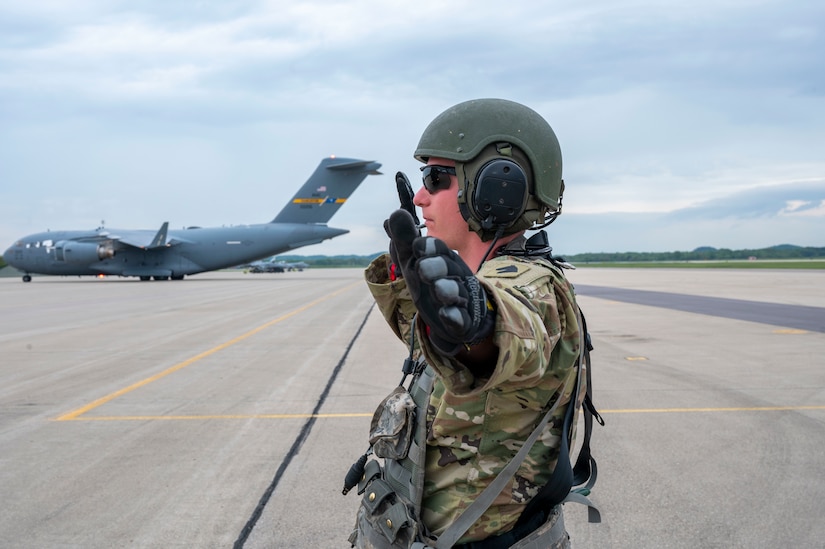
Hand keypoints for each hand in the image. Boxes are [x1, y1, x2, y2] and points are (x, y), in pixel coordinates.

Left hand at [386, 209, 493, 354]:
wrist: (455, 313)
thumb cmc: (433, 281)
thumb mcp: (414, 262)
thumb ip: (404, 241)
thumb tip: (393, 216)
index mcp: (442, 259)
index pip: (439, 249)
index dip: (430, 247)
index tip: (417, 246)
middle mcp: (454, 276)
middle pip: (449, 267)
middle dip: (436, 266)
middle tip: (422, 268)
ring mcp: (461, 298)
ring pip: (456, 291)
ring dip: (446, 289)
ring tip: (437, 289)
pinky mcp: (463, 320)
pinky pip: (461, 318)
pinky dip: (454, 316)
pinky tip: (445, 314)